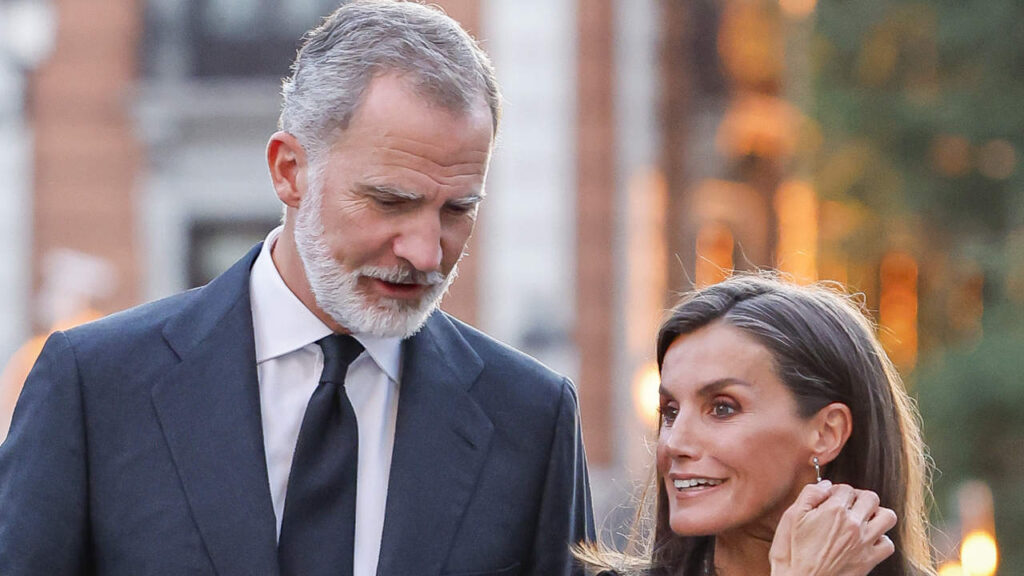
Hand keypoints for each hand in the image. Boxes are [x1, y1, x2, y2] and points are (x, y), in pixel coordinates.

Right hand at [769, 481, 896, 575]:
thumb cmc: (792, 552)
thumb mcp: (791, 517)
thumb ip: (809, 495)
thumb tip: (825, 485)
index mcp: (834, 511)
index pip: (846, 488)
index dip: (837, 491)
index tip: (830, 499)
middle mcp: (853, 524)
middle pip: (871, 497)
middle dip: (859, 498)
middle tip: (848, 506)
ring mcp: (864, 543)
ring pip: (887, 517)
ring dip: (876, 514)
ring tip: (862, 519)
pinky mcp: (869, 560)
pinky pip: (888, 544)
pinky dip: (880, 539)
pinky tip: (867, 540)